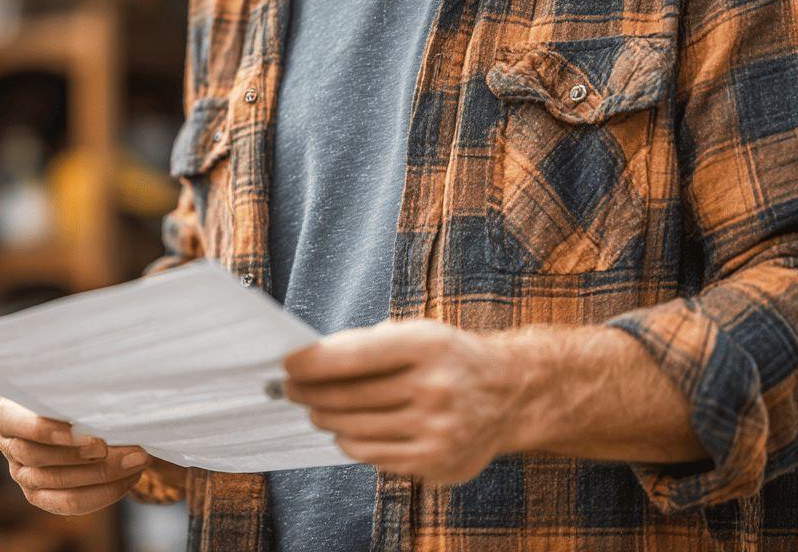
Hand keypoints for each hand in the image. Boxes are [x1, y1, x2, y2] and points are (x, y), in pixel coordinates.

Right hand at [0, 391, 153, 514]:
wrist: (64, 404)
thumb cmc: (67, 384)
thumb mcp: (66, 377)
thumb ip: (76, 383)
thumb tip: (111, 386)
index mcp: (9, 414)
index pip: (22, 428)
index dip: (53, 433)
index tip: (94, 438)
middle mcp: (10, 446)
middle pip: (42, 458)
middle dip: (88, 456)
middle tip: (130, 449)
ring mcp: (23, 474)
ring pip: (58, 483)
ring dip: (103, 475)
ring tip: (136, 461)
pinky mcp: (39, 495)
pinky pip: (69, 503)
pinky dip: (102, 494)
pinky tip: (128, 479)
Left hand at [280, 319, 529, 484]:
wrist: (510, 395)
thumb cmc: (450, 359)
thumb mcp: (420, 334)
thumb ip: (369, 345)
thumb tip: (309, 361)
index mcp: (428, 346)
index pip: (354, 356)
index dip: (312, 362)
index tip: (287, 364)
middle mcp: (436, 388)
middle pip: (348, 397)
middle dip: (309, 393)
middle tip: (290, 390)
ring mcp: (437, 430)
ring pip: (354, 429)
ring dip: (326, 418)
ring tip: (317, 410)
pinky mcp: (435, 463)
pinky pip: (372, 455)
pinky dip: (350, 442)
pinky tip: (346, 430)